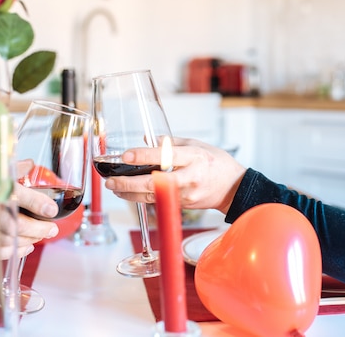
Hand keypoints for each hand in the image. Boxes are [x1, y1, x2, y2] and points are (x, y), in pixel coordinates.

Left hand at [104, 137, 246, 213]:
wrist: (234, 187)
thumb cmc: (216, 163)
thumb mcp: (196, 144)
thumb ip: (170, 142)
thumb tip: (146, 139)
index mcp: (194, 157)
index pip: (165, 156)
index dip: (143, 156)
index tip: (125, 155)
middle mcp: (190, 177)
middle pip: (155, 182)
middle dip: (129, 183)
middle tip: (111, 181)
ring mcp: (187, 194)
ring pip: (154, 196)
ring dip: (131, 193)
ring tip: (114, 187)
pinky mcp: (184, 205)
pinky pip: (160, 201)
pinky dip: (142, 198)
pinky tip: (129, 194)